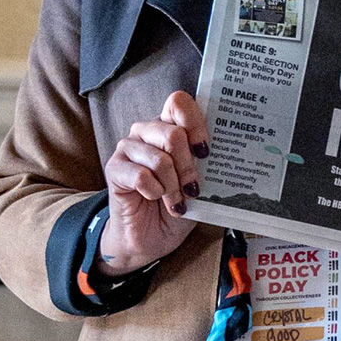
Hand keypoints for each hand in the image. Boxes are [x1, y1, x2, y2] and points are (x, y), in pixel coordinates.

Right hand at [101, 90, 209, 273]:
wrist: (151, 237)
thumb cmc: (176, 205)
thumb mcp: (198, 183)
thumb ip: (205, 163)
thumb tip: (226, 153)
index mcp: (168, 126)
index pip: (179, 103)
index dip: (195, 123)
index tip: (205, 151)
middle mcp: (147, 131)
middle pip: (173, 133)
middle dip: (188, 167)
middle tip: (192, 188)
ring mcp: (128, 148)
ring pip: (159, 158)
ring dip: (173, 186)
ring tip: (176, 201)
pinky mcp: (114, 168)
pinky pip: (141, 176)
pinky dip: (155, 192)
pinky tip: (155, 199)